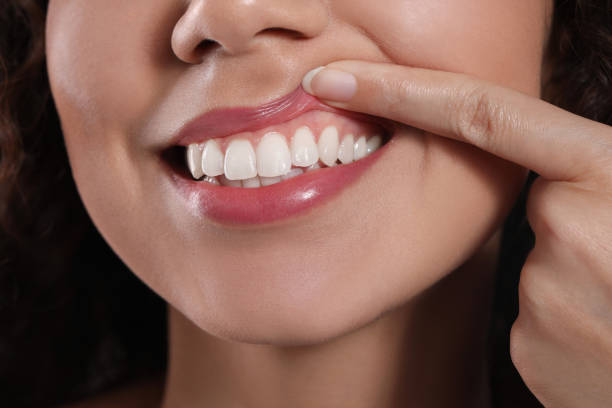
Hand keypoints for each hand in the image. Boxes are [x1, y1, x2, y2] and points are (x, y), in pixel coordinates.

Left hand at [302, 60, 611, 406]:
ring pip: (532, 265)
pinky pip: (530, 316)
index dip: (397, 89)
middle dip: (566, 224)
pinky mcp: (528, 347)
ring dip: (573, 277)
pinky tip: (607, 339)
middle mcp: (565, 230)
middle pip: (527, 207)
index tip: (333, 78)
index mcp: (607, 174)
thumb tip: (560, 180)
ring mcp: (543, 294)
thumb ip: (598, 171)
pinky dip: (563, 320)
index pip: (476, 114)